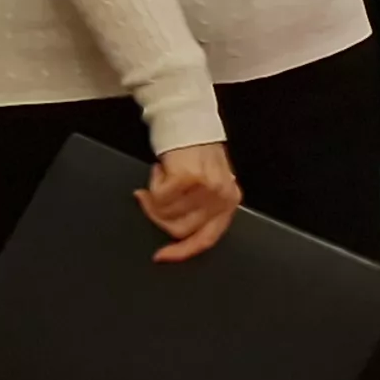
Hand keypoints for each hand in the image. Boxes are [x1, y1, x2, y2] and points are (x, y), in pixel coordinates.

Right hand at [140, 142, 239, 261]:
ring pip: (166, 214)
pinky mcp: (188, 178)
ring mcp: (206, 188)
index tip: (162, 257)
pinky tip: (160, 170)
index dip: (182, 252)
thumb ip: (198, 209)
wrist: (189, 122)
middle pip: (179, 230)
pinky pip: (158, 198)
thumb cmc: (196, 154)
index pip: (207, 239)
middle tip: (151, 200)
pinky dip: (153, 184)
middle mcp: (222, 197)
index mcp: (228, 202)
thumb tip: (174, 235)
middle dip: (158, 217)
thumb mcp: (207, 186)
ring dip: (155, 198)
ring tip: (162, 178)